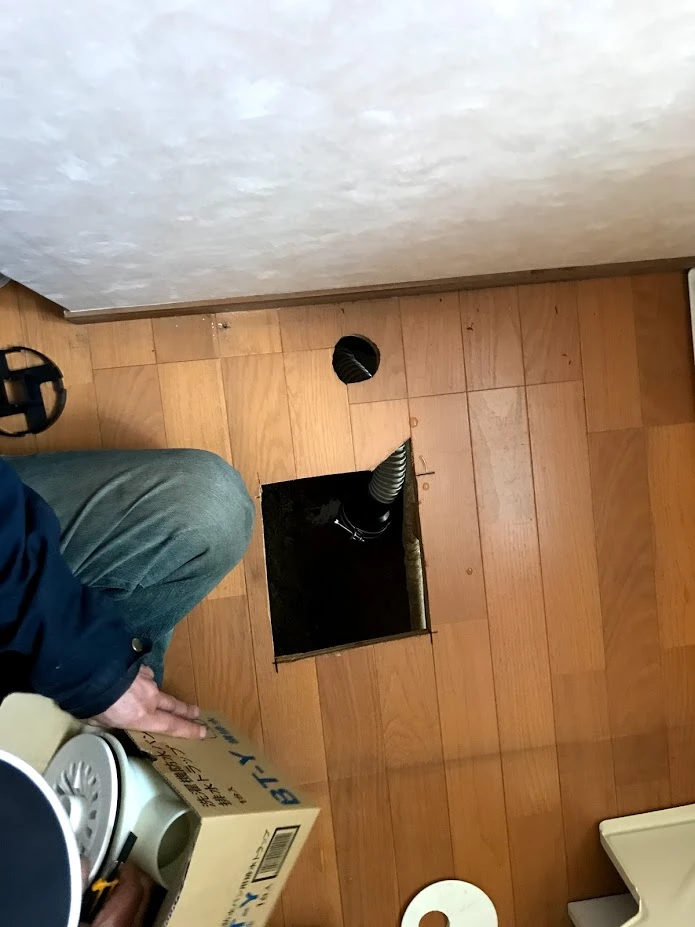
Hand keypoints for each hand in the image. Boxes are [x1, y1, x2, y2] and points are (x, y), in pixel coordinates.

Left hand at [89, 666, 204, 738]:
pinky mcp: (138, 667)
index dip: (187, 730)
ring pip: (155, 689)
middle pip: (173, 706)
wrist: (91, 672)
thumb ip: (110, 721)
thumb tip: (108, 719)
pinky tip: (132, 679)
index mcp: (142, 717)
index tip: (202, 731)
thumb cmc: (93, 704)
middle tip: (197, 713)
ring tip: (144, 696)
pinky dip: (141, 680)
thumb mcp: (98, 722)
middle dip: (186, 711)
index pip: (171, 726)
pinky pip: (144, 676)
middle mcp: (150, 699)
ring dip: (153, 694)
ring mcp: (146, 680)